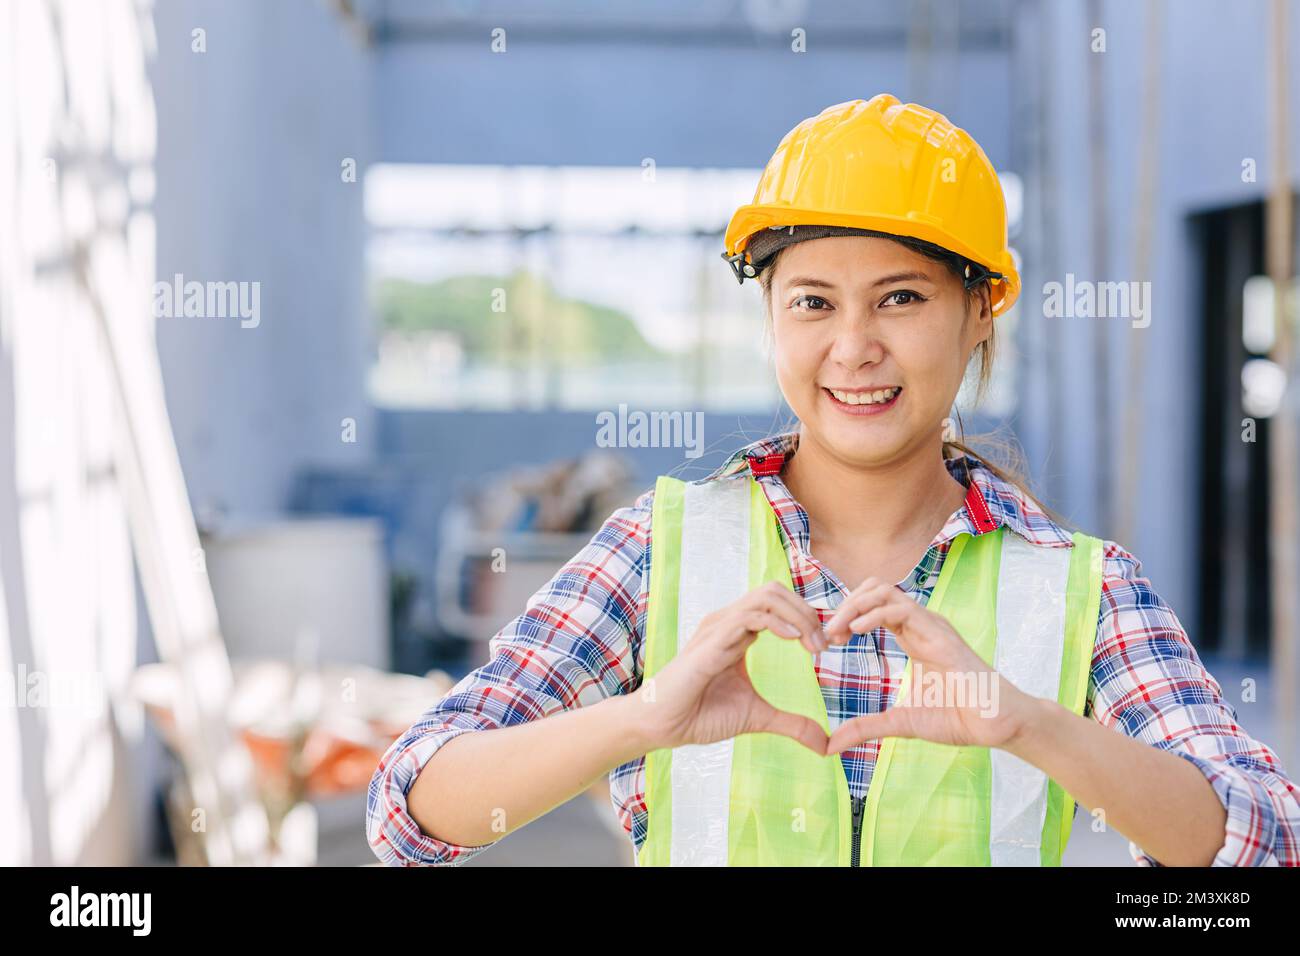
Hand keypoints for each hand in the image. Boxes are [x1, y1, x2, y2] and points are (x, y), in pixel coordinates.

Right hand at [636, 582, 829, 754]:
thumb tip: (824, 745)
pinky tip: (794, 639)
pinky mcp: (711, 642)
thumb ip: (791, 724)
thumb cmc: (700, 715)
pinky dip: (778, 623)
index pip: (779, 604)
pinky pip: (749, 617)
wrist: (663, 726)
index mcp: (737, 631)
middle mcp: (728, 622)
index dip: (807, 618)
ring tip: (813, 644)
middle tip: (823, 644)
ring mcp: (719, 628)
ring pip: (767, 596)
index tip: (826, 647)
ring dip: (798, 615)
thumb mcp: (757, 718)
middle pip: (776, 591)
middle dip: (807, 611)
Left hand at [823, 577, 1033, 754]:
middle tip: (829, 633)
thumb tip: (830, 746)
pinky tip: (856, 631)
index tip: (830, 641)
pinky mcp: (941, 635)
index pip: (873, 606)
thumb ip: (865, 728)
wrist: (997, 725)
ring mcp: (932, 626)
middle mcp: (921, 624)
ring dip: (854, 605)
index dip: (847, 616)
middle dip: (846, 604)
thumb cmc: (958, 718)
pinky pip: (904, 610)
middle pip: (875, 589)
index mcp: (913, 636)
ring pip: (885, 591)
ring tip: (837, 631)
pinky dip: (874, 614)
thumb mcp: (899, 723)